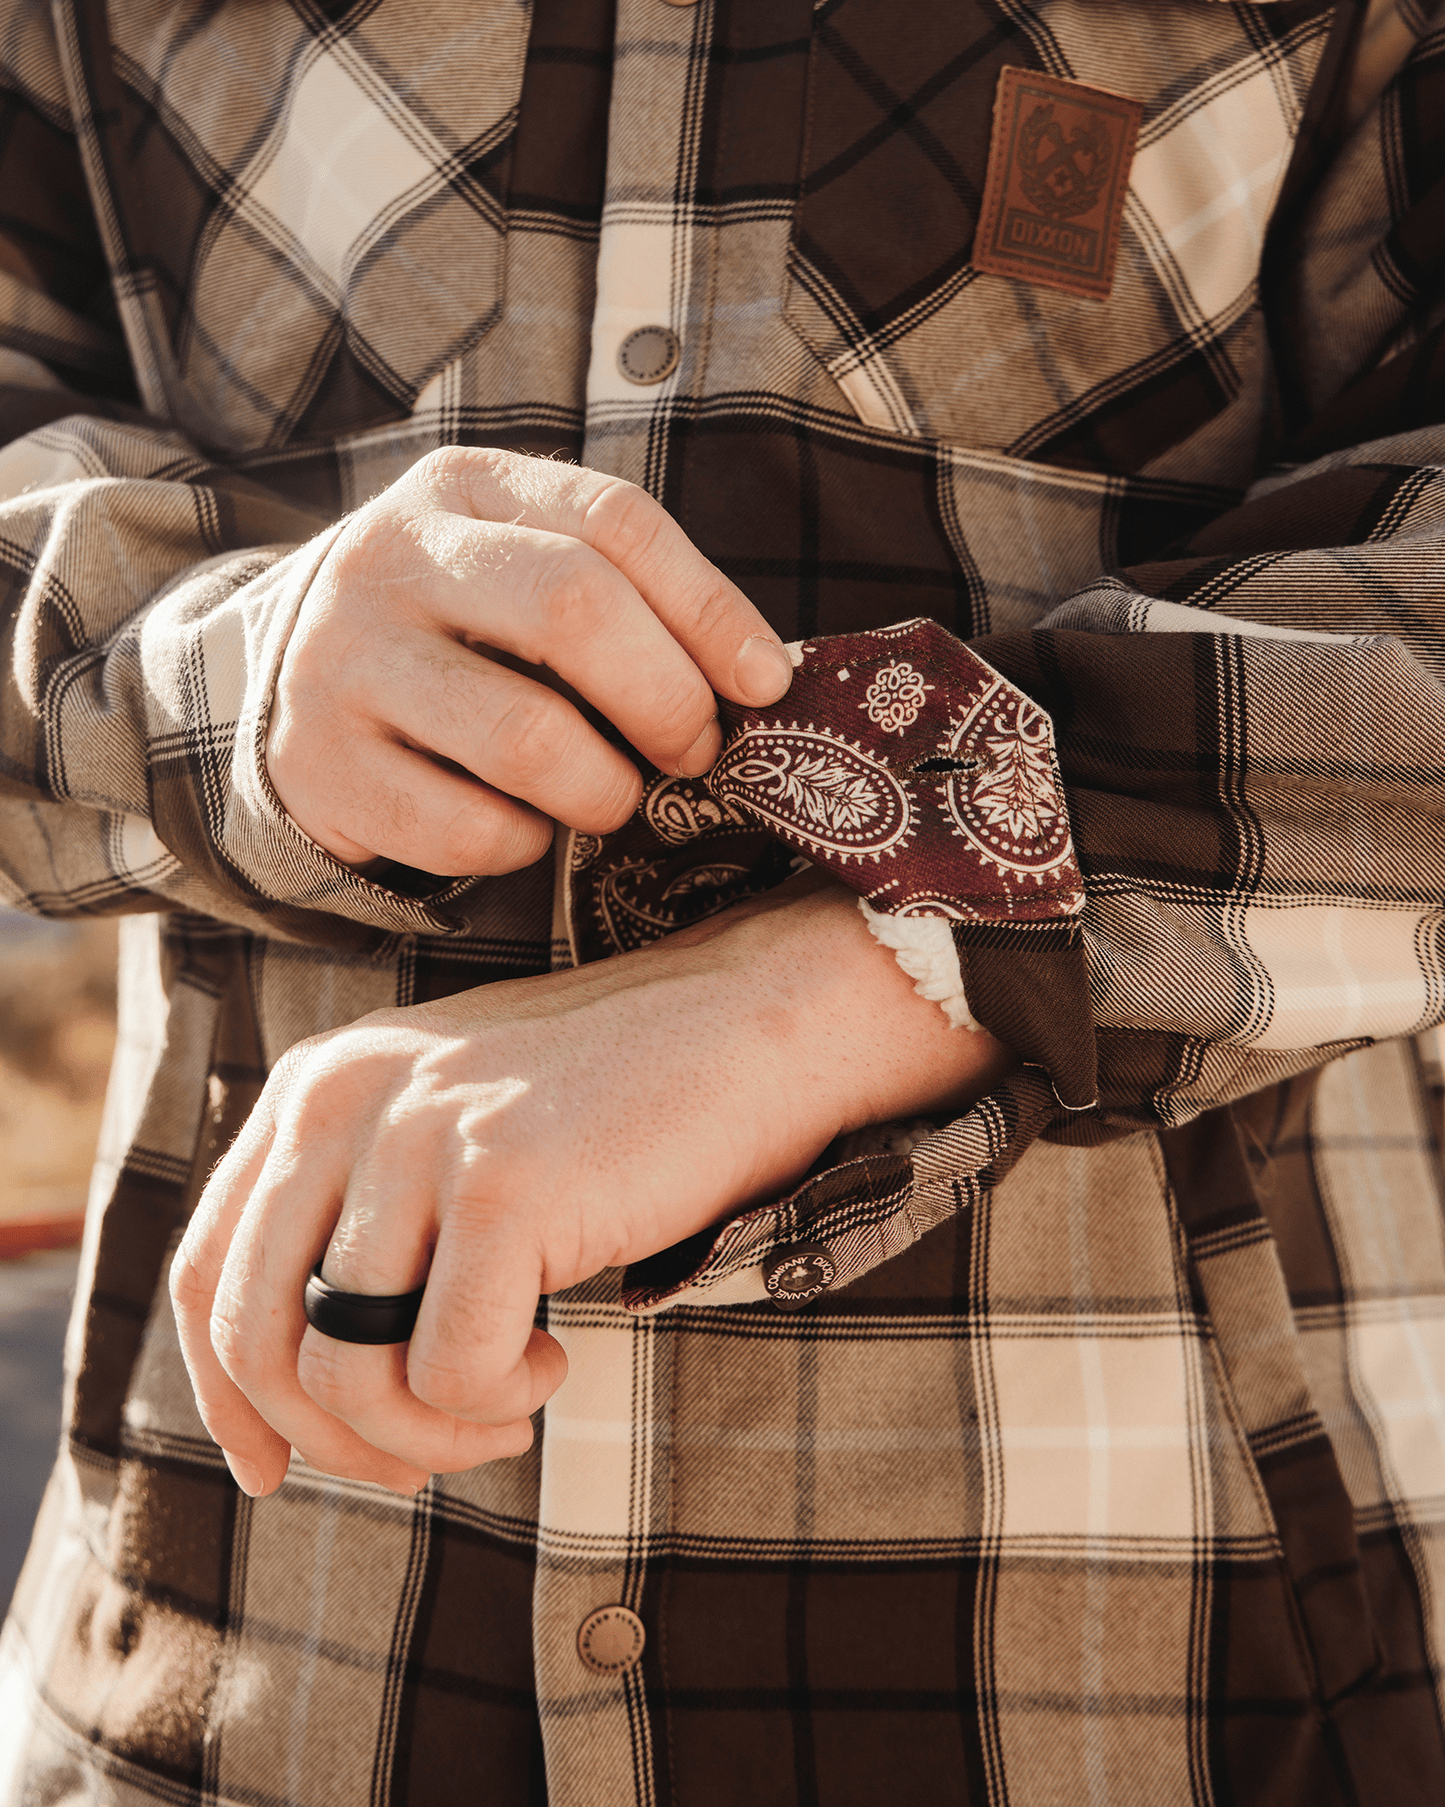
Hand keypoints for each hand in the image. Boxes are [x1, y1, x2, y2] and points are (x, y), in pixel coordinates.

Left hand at [170, 880, 1013, 1496]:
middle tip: (425, 1462)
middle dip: (334, 1439)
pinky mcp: (504, 1187)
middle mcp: (343, 1100)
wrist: (752, 1024)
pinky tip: (553, 1360)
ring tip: (505, 1412)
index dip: (226, 1396)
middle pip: (257, 1337)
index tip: (274, 1469)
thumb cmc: (612, 1107)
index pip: (205, 1271)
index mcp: (316, 1088)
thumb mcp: (451, 1143)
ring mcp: (421, 1137)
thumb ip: (361, 1229)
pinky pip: (451, 1372)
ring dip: (426, 1435)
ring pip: (344, 1372)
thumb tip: (294, 1405)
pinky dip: (495, 1403)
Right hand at [264, 447, 794, 873]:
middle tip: (693, 750)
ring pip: (526, 739)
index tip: (766, 683)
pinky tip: (519, 824)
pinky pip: (467, 830)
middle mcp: (393, 556)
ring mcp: (343, 661)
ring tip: (609, 795)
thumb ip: (626, 596)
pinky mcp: (320, 766)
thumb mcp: (522, 567)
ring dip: (604, 790)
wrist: (280, 675)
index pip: (615, 521)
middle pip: (574, 609)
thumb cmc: (455, 627)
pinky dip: (523, 845)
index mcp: (466, 487)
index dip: (710, 609)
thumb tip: (757, 681)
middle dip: (666, 699)